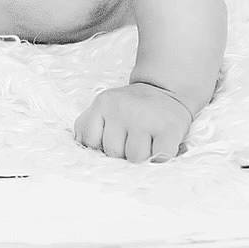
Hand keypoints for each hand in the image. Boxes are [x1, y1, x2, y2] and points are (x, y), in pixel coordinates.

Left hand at [73, 83, 192, 162]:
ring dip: (142, 156)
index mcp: (103, 103)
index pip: (90, 141)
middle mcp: (122, 108)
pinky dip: (161, 157)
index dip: (101, 146)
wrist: (164, 89)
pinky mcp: (169, 128)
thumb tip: (79, 144)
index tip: (112, 138)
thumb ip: (87, 125)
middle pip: (113, 152)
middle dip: (122, 152)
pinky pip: (160, 157)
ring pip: (135, 158)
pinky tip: (160, 144)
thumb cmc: (130, 108)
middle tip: (132, 137)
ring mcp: (145, 118)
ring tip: (147, 141)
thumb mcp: (104, 108)